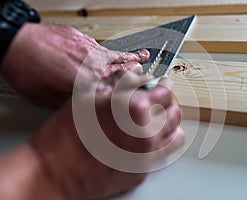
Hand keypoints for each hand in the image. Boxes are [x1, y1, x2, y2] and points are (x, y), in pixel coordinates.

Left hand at [0, 22, 149, 107]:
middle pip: (121, 70)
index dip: (130, 94)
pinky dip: (115, 49)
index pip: (115, 91)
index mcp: (85, 83)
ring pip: (116, 56)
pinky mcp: (83, 40)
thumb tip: (86, 107)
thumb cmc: (27, 70)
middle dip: (137, 74)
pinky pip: (104, 47)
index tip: (141, 97)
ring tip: (144, 56)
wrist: (15, 43)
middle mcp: (91, 65)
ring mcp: (89, 50)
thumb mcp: (48, 99)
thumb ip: (73, 104)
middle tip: (150, 76)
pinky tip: (117, 50)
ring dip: (132, 58)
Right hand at [28, 72, 184, 199]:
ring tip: (159, 117)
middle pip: (173, 112)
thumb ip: (120, 85)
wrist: (54, 172)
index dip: (165, 84)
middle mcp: (146, 133)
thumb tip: (139, 77)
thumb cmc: (65, 134)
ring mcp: (146, 155)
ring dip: (170, 122)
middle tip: (160, 99)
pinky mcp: (142, 171)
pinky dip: (162, 140)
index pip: (165, 91)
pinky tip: (151, 136)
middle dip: (168, 102)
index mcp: (133, 109)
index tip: (163, 83)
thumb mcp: (90, 97)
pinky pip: (164, 152)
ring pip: (175, 133)